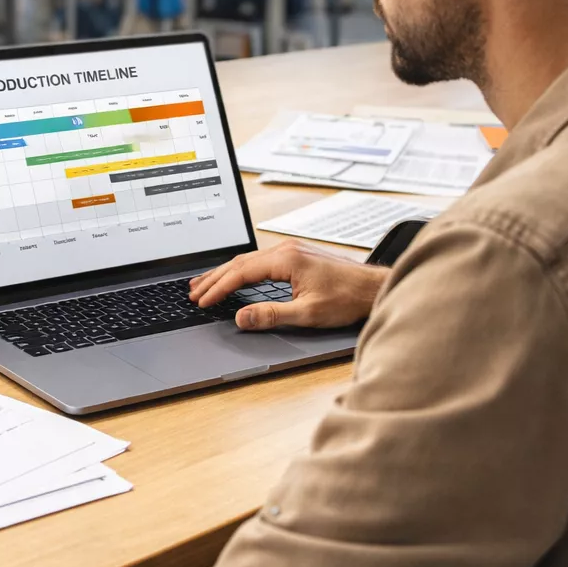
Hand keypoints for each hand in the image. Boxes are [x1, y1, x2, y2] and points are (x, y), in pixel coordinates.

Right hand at [189, 239, 387, 329]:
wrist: (373, 288)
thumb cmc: (347, 299)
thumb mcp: (307, 313)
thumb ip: (271, 315)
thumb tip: (241, 317)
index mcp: (285, 259)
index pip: (240, 273)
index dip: (218, 288)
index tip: (202, 301)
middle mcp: (286, 249)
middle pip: (239, 263)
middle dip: (214, 279)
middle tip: (194, 293)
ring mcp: (291, 250)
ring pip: (248, 260)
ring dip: (225, 273)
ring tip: (205, 284)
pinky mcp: (296, 255)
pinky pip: (259, 260)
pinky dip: (241, 270)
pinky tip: (235, 276)